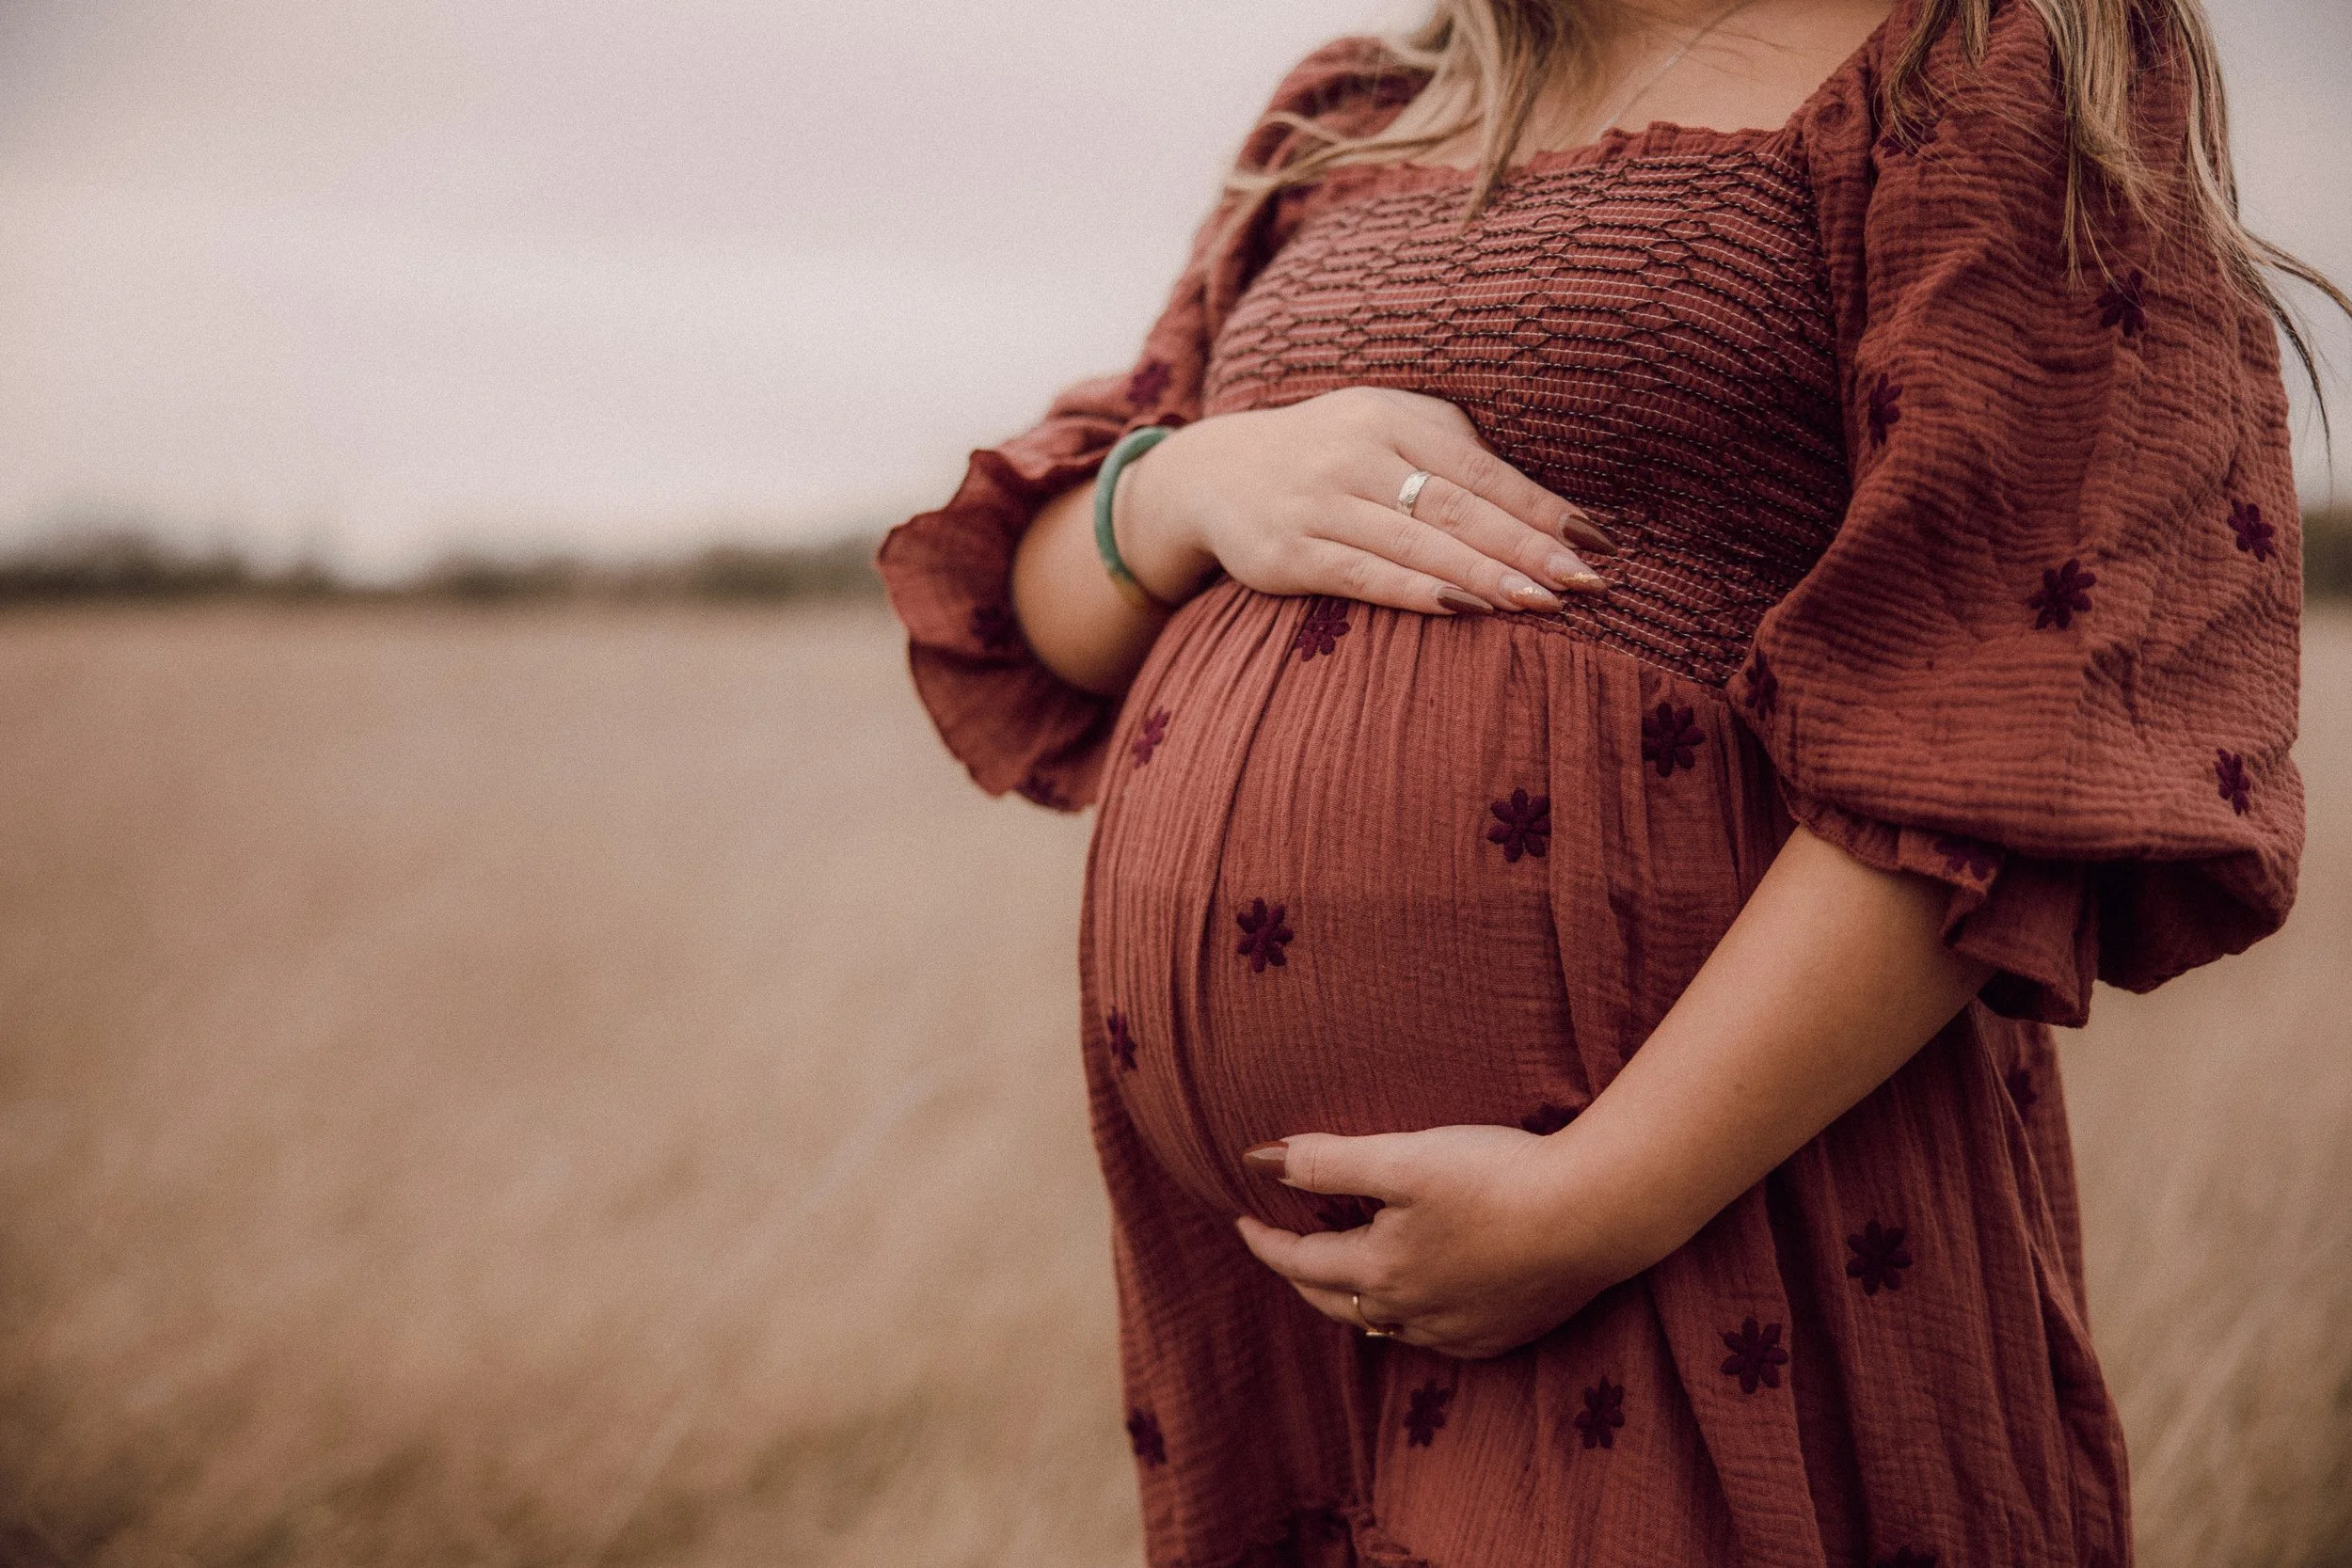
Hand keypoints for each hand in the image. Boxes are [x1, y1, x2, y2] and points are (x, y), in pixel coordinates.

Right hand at [1115, 386, 1616, 615]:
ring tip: (1542, 603)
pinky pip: (1365, 575)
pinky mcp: (1289, 552)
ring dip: (1485, 576)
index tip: (1598, 540)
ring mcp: (1319, 503)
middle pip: (1458, 507)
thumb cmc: (1329, 453)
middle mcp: (1357, 453)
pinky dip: (1418, 592)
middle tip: (1586, 581)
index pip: (1482, 468)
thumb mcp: (1386, 427)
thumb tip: (1543, 505)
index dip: (1541, 506)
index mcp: (1393, 416)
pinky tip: (1465, 611)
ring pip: (1417, 544)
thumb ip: (1452, 452)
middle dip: (1527, 546)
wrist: (1215, 474)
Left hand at [1232, 1125, 1657, 1359]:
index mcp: (1380, 1271)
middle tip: (1283, 1250)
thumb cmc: (1496, 1177)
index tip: (1240, 1219)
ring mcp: (1459, 1331)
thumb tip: (1256, 1161)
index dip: (1264, 1241)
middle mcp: (1412, 1315)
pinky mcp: (1503, 1334)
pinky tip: (1418, 1299)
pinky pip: (1434, 1335)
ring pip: (1384, 1324)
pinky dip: (1408, 1316)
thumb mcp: (1402, 1156)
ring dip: (1354, 1299)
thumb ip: (1327, 1161)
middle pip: (1334, 1302)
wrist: (1595, 1214)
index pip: (1299, 1263)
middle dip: (1300, 1276)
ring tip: (1344, 1273)